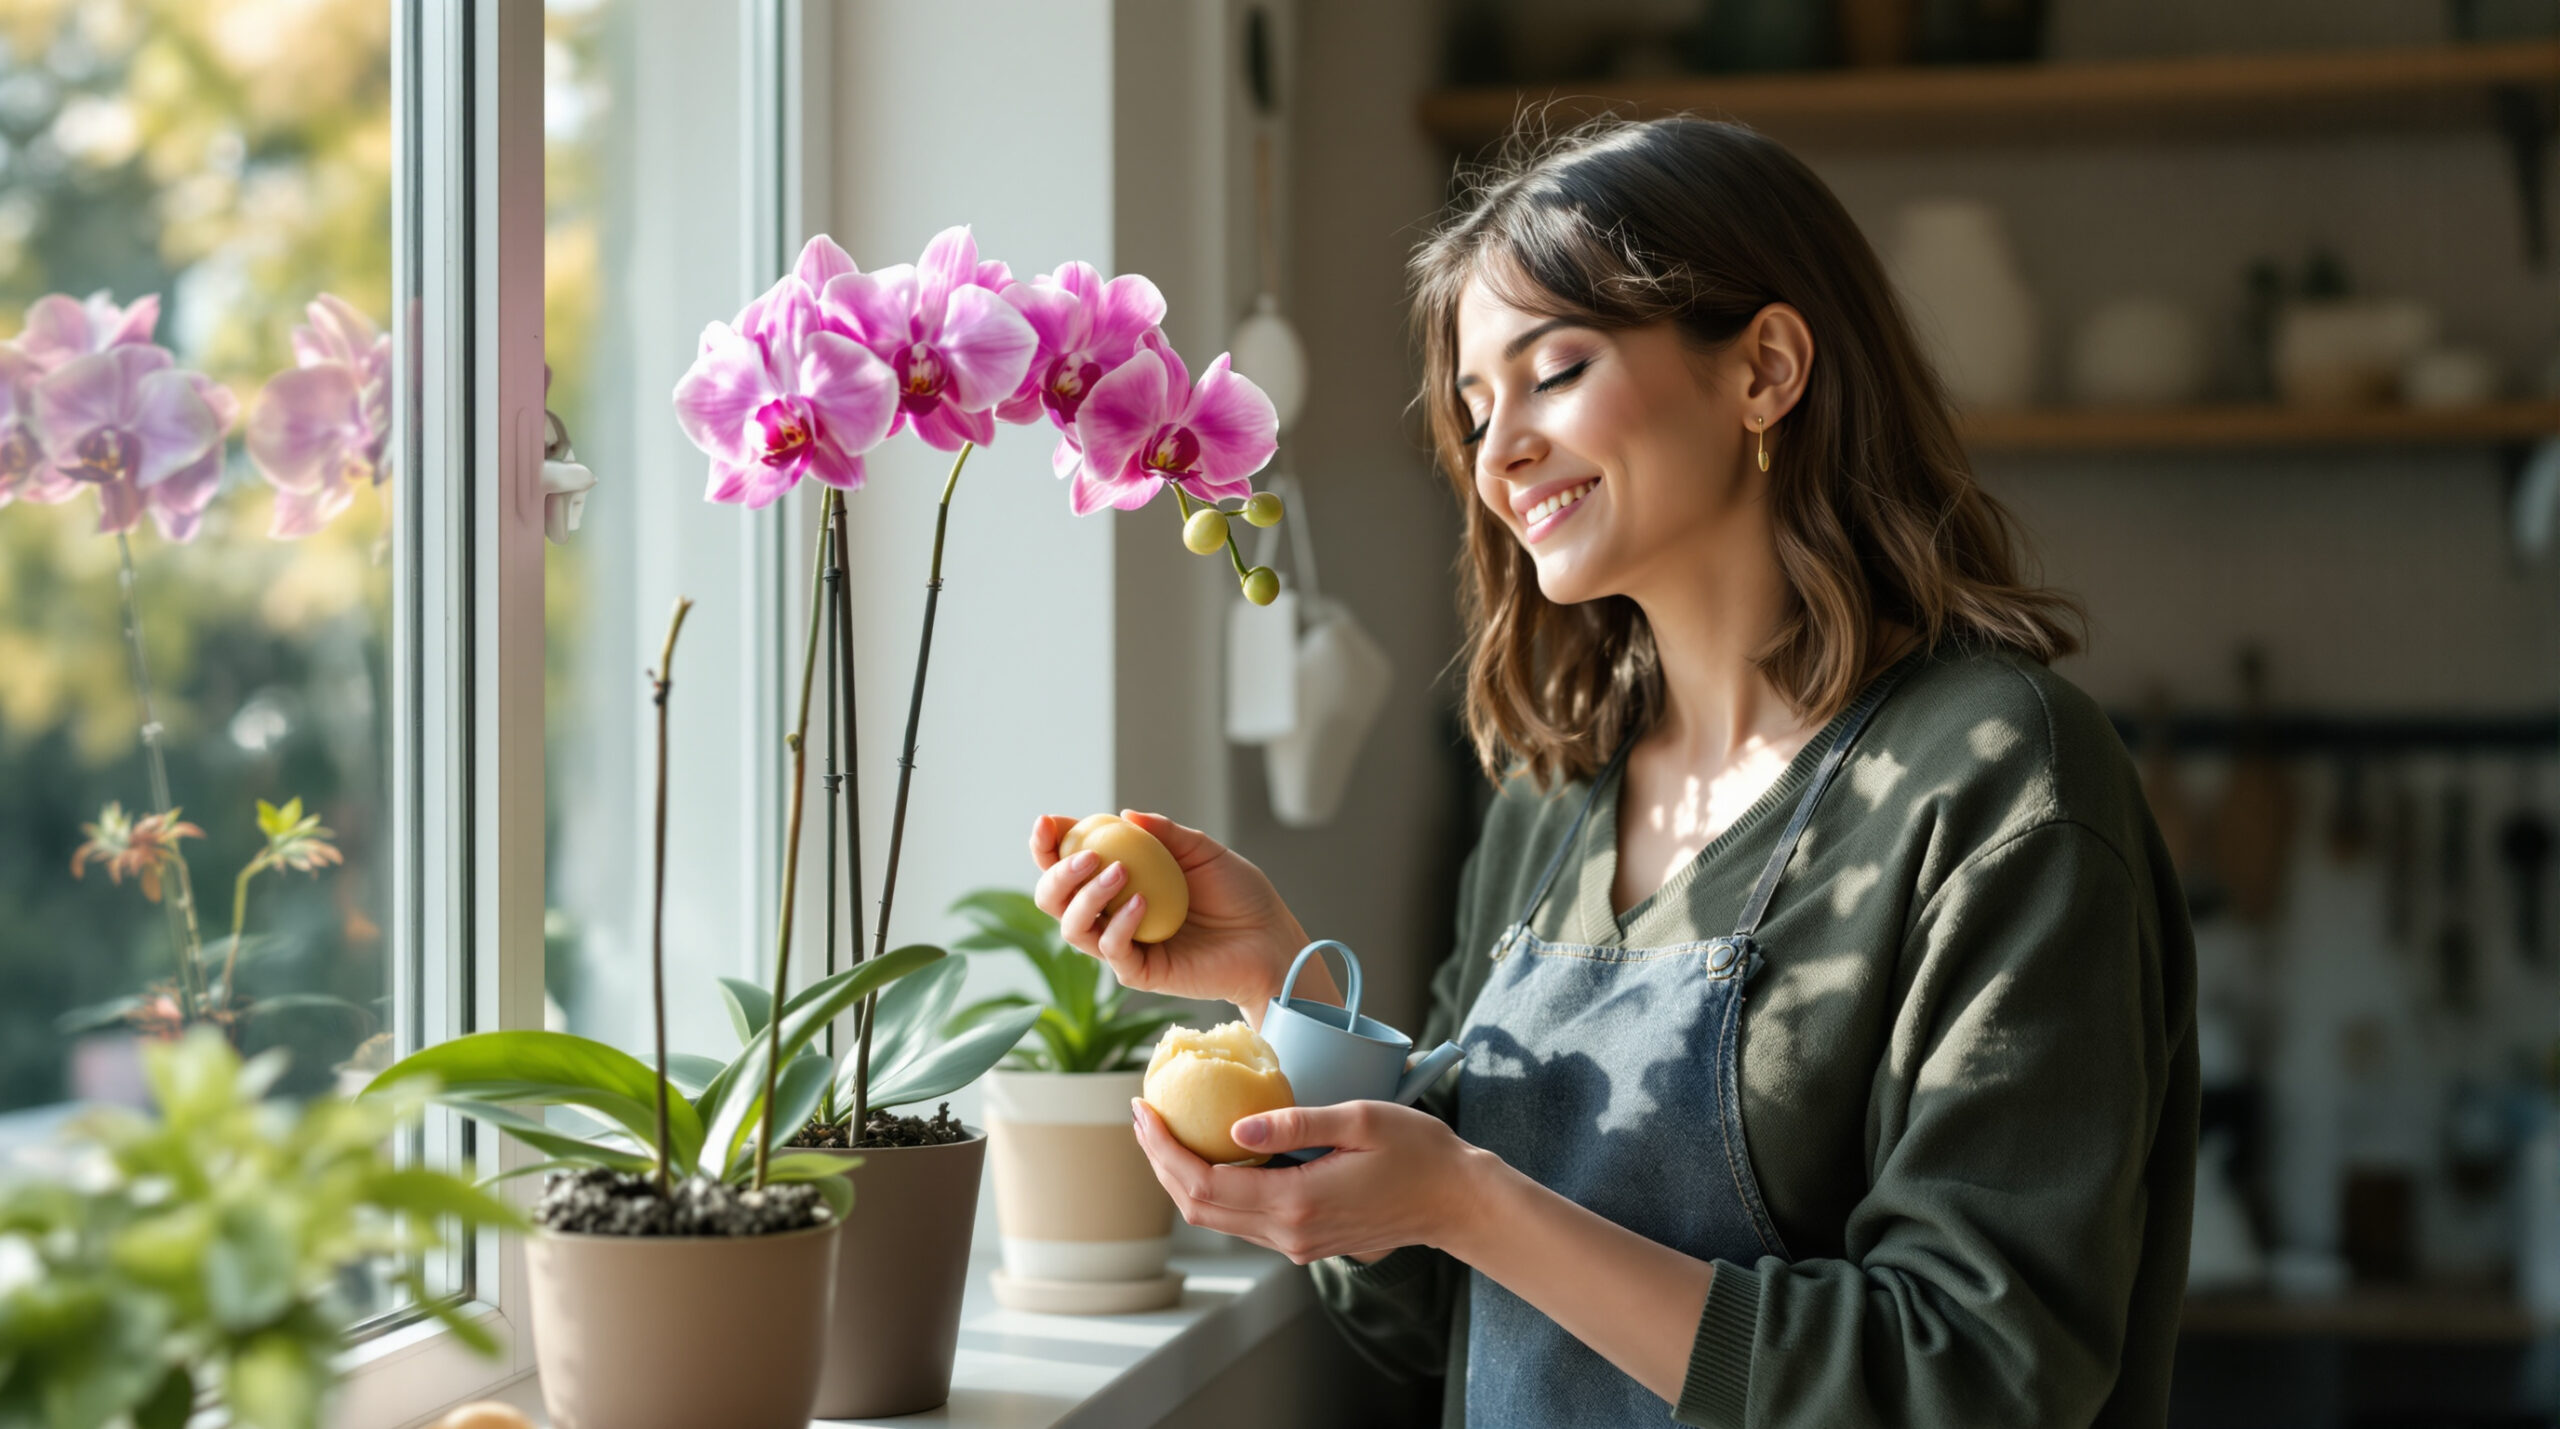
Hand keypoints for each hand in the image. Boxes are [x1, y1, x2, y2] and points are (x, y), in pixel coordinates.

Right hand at [1029, 810, 1333, 1019]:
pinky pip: (1111, 950)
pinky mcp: (1140, 971)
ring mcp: (1123, 944)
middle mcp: (1112, 913)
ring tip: (1119, 871)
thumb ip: (1165, 833)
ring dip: (1085, 896)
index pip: (1069, 862)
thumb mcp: (1203, 851)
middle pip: (1054, 899)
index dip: (1049, 844)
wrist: (1270, 939)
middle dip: (1056, 873)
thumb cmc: (1239, 895)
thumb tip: (1124, 816)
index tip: (1047, 822)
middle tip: (1087, 855)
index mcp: (1121, 881)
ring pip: (1073, 927)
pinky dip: (1119, 924)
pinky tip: (1141, 902)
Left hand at [1130, 1097, 1488, 1264]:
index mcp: (1296, 1203)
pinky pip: (1242, 1218)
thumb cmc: (1418, 1152)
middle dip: (1160, 1160)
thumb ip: (1295, 1123)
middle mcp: (1288, 1234)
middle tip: (1142, 1113)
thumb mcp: (1361, 1120)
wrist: (1457, 1202)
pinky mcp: (1304, 1241)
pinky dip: (1214, 1186)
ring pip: (1216, 1217)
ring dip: (1182, 1175)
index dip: (1163, 1148)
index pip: (1203, 1183)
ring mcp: (1295, 1244)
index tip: (1141, 1108)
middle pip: (1197, 1206)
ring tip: (1165, 1128)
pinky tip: (1211, 1151)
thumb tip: (1233, 1126)